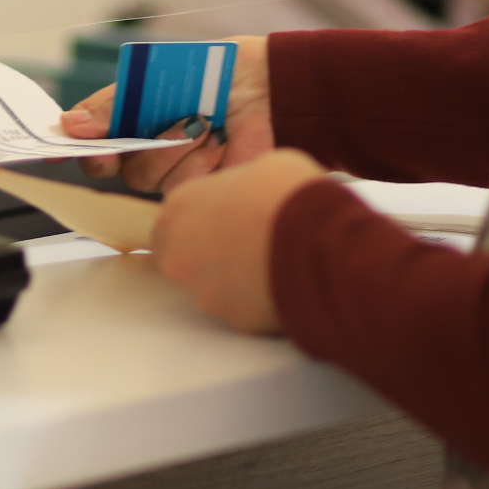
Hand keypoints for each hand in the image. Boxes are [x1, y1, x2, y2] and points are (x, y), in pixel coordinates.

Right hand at [61, 34, 273, 193]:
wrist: (274, 87)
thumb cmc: (222, 71)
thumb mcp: (163, 73)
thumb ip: (115, 101)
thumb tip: (70, 124)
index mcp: (130, 112)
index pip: (88, 137)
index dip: (79, 146)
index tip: (81, 146)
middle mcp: (143, 143)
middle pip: (110, 166)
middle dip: (131, 148)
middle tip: (152, 134)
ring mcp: (169, 168)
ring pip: (144, 177)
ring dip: (173, 148)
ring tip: (204, 122)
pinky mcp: (197, 188)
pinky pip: (180, 189)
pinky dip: (199, 162)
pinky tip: (218, 142)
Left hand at [149, 149, 326, 333]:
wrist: (316, 242)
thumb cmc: (287, 193)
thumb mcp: (261, 167)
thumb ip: (239, 187)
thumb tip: (248, 196)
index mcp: (178, 209)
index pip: (173, 221)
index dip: (203, 221)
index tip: (229, 219)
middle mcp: (178, 256)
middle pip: (186, 258)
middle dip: (213, 254)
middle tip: (250, 243)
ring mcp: (203, 292)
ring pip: (214, 287)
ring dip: (236, 278)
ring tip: (274, 261)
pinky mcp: (232, 321)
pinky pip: (244, 308)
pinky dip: (259, 299)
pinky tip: (284, 282)